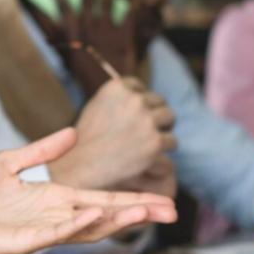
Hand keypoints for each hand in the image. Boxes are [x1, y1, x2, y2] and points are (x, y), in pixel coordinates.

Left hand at [0, 127, 177, 253]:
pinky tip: (95, 214)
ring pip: (87, 228)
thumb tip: (73, 132)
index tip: (163, 197)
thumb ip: (41, 150)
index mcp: (54, 198)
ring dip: (115, 220)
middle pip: (105, 216)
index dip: (132, 199)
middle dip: (137, 212)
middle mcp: (55, 217)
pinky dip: (76, 225)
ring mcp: (42, 231)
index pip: (102, 199)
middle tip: (172, 210)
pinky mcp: (23, 243)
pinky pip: (55, 234)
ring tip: (146, 211)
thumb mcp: (9, 162)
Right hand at [42, 0, 143, 92]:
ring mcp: (107, 32)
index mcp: (72, 33)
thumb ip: (54, 32)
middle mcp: (88, 29)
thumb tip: (41, 12)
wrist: (108, 91)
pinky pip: (131, 13)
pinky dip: (134, 2)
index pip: (61, 4)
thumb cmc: (85, 72)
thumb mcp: (65, 54)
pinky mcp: (125, 37)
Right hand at [49, 76, 177, 189]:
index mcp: (118, 87)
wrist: (82, 167)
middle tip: (146, 130)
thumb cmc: (86, 139)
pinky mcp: (155, 142)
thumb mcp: (96, 106)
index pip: (139, 87)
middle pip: (160, 101)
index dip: (138, 102)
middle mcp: (134, 100)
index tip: (132, 116)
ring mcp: (146, 120)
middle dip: (155, 114)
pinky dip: (164, 149)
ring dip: (163, 129)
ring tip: (150, 141)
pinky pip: (172, 141)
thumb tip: (139, 92)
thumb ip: (118, 98)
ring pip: (169, 118)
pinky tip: (151, 155)